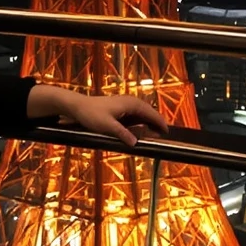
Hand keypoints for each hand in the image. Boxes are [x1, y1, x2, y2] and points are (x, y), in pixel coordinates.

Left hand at [28, 85, 165, 147]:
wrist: (77, 106)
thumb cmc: (91, 114)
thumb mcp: (107, 126)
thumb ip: (122, 134)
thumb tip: (135, 143)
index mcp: (130, 103)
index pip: (150, 113)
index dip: (160, 122)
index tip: (168, 131)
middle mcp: (130, 102)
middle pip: (148, 112)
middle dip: (157, 122)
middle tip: (165, 134)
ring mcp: (125, 104)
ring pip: (142, 113)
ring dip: (149, 122)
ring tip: (156, 133)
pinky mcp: (120, 108)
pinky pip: (135, 115)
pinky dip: (141, 122)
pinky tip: (142, 130)